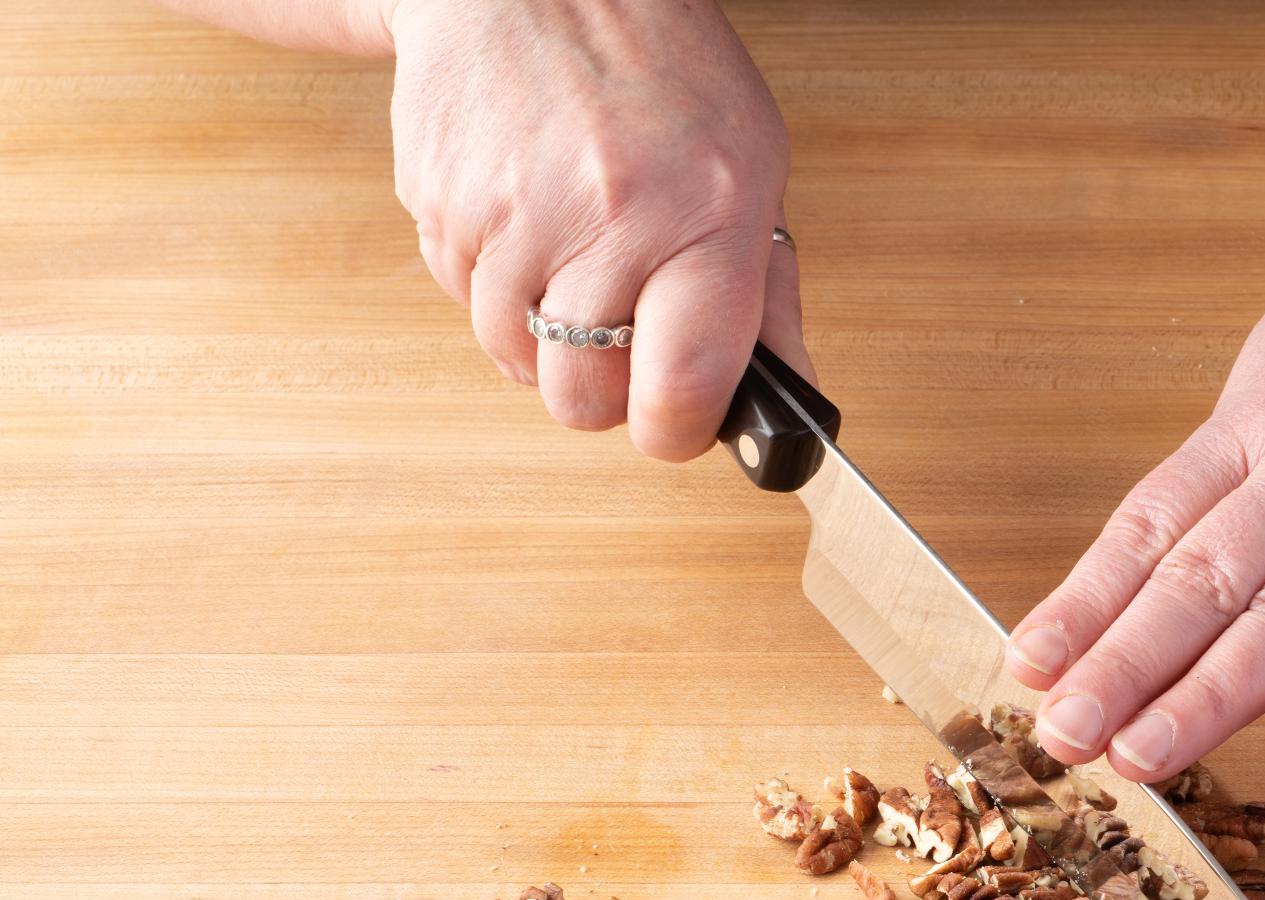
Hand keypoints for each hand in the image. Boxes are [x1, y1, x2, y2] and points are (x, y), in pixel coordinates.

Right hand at [384, 0, 803, 455]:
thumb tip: (788, 403)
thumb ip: (768, 298)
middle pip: (580, 397)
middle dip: (600, 392)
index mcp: (707, 211)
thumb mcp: (753, 167)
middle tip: (619, 341)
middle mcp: (609, 213)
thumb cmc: (658, 68)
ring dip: (541, 338)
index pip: (682, 383)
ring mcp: (513, 211)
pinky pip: (462, 300)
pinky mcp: (441, 202)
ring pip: (514, 359)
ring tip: (573, 259)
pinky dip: (494, 286)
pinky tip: (527, 221)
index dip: (674, 431)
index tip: (675, 426)